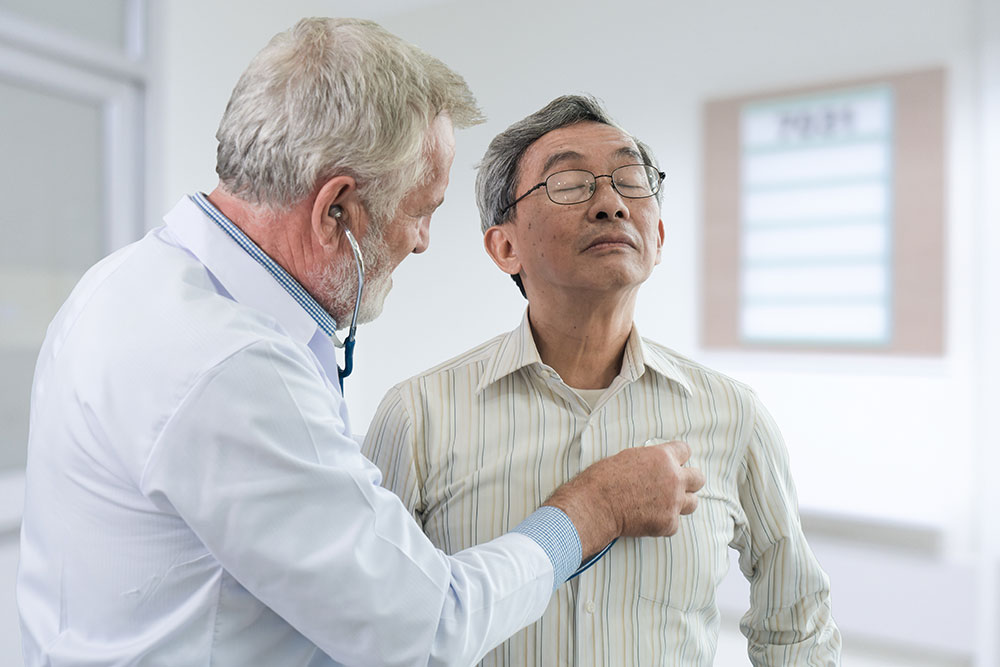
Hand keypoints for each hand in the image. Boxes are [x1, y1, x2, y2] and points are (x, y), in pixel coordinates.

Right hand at [542, 440, 704, 558]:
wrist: (596, 505)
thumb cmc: (604, 479)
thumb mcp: (629, 458)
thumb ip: (650, 461)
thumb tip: (655, 466)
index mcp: (664, 457)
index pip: (686, 451)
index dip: (679, 457)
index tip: (674, 463)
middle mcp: (674, 479)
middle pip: (698, 478)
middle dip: (689, 481)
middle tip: (676, 485)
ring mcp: (674, 503)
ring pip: (693, 503)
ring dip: (681, 503)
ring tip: (664, 505)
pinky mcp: (668, 524)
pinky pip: (674, 523)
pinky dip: (663, 523)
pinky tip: (647, 519)